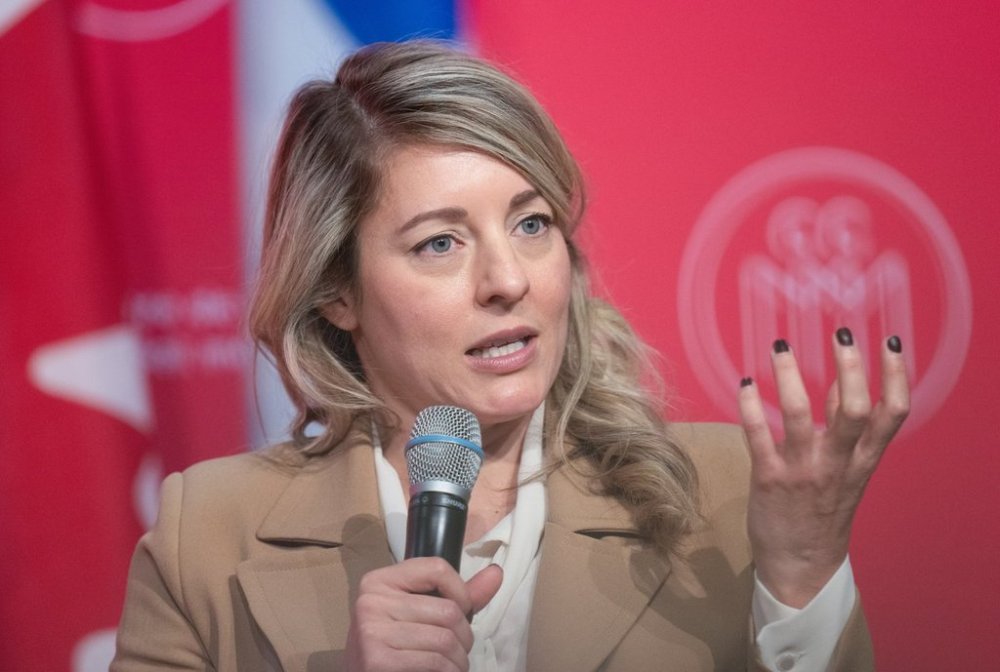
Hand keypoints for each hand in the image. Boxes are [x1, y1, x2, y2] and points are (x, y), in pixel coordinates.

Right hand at [344, 557, 502, 671]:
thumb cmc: (395, 646)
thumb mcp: (420, 614)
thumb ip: (457, 596)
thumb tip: (496, 573)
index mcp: (379, 580)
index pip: (437, 568)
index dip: (461, 593)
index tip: (461, 612)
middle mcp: (370, 601)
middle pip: (447, 610)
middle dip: (464, 636)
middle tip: (458, 650)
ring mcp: (371, 631)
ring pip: (445, 640)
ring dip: (459, 660)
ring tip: (452, 665)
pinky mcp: (377, 660)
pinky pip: (435, 662)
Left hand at [738, 329, 908, 607]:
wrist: (801, 563)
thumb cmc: (823, 510)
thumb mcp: (847, 471)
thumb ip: (843, 430)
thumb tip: (839, 385)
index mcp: (863, 460)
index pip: (892, 415)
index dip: (895, 377)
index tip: (891, 343)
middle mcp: (837, 463)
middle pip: (853, 410)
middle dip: (850, 368)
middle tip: (842, 334)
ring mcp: (802, 470)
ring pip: (799, 416)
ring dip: (789, 377)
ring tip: (780, 346)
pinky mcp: (768, 478)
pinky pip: (756, 435)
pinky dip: (749, 405)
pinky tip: (744, 383)